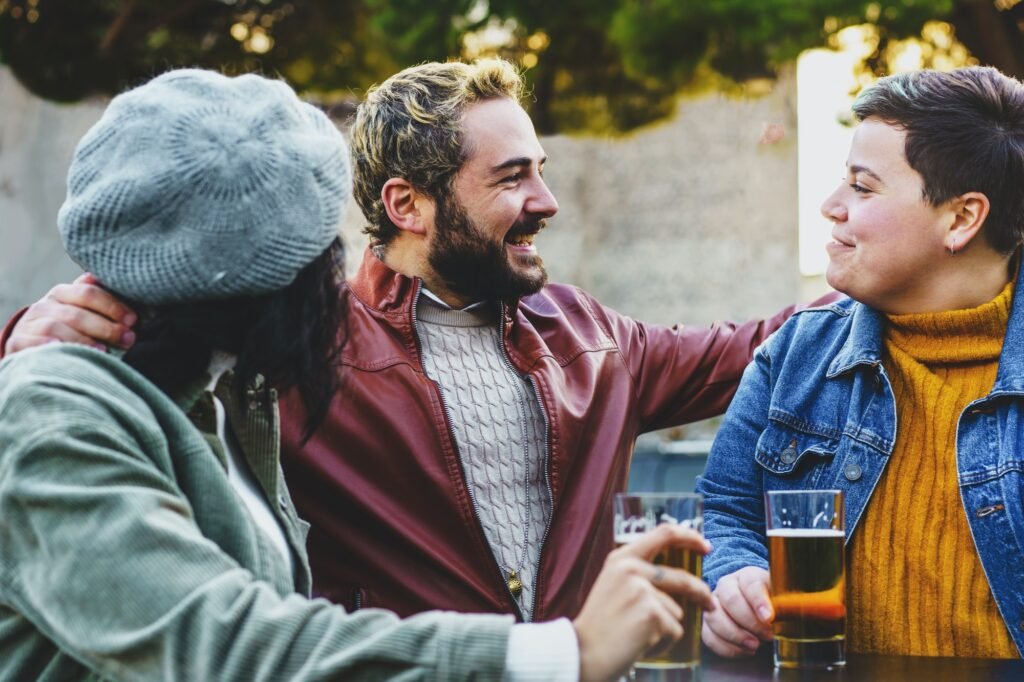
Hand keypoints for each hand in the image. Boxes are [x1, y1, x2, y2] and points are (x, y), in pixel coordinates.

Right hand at [4, 273, 136, 355]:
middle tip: (128, 339)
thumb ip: (100, 300)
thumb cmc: (69, 327)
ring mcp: (29, 324)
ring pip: (55, 328)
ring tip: (104, 351)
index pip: (88, 293)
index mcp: (63, 293)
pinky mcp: (17, 342)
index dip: (112, 306)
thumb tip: (129, 287)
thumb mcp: (82, 310)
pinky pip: (31, 343)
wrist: (30, 341)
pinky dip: (46, 346)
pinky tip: (62, 350)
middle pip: (76, 314)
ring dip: (82, 340)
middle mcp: (44, 305)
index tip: (134, 320)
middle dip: (105, 327)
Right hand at [573, 525, 713, 681]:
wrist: (582, 653)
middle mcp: (632, 568)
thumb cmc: (600, 625)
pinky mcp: (652, 613)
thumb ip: (639, 574)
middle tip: (710, 605)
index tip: (705, 546)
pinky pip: (674, 630)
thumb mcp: (613, 586)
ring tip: (639, 635)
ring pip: (677, 610)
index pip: (664, 533)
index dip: (690, 537)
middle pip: (683, 578)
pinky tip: (640, 645)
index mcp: (622, 558)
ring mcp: (642, 590)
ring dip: (666, 628)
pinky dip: (663, 643)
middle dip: (702, 594)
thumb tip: (680, 578)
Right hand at [702, 566, 772, 656]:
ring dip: (735, 635)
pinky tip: (745, 650)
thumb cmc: (771, 604)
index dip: (759, 601)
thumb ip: (783, 606)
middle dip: (749, 621)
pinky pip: (709, 636)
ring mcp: (713, 604)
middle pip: (730, 599)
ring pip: (714, 617)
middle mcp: (726, 586)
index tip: (769, 618)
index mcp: (747, 576)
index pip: (750, 583)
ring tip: (755, 645)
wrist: (758, 610)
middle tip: (766, 634)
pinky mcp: (707, 623)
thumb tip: (777, 618)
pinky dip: (727, 647)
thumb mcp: (781, 599)